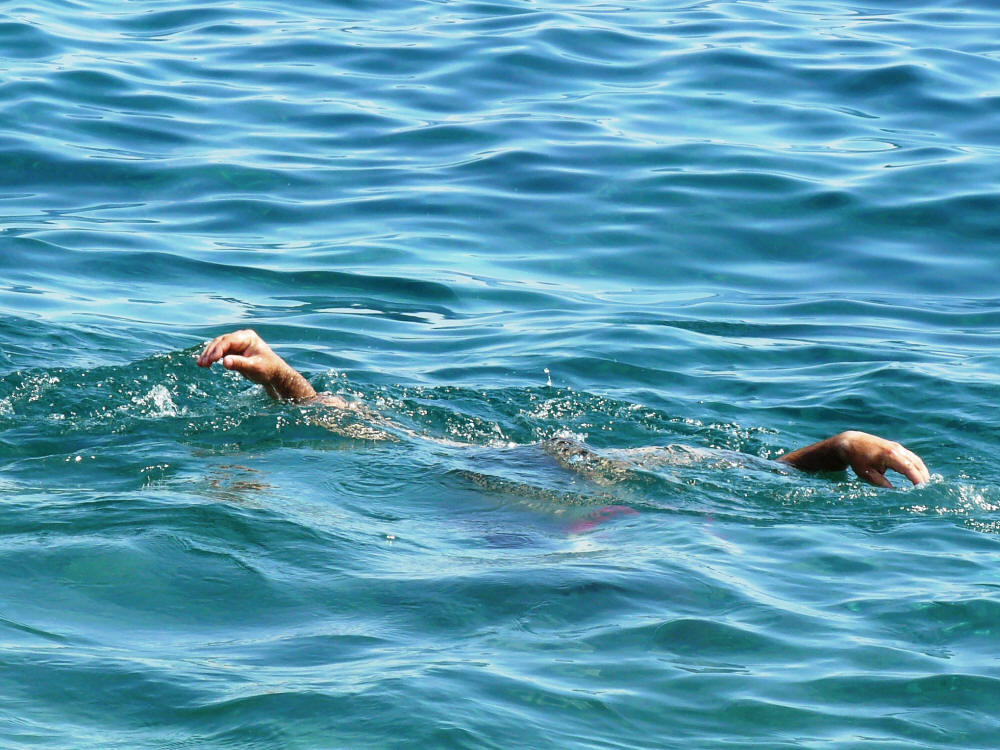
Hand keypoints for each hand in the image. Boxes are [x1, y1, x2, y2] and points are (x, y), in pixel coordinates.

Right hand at [196, 329, 315, 400]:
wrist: (273, 374)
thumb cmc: (268, 369)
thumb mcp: (255, 367)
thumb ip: (240, 364)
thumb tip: (225, 362)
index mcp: (247, 337)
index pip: (228, 341)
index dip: (218, 349)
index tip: (211, 360)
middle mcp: (240, 338)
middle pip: (220, 342)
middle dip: (210, 352)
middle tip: (202, 363)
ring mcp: (236, 344)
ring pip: (218, 346)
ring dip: (209, 354)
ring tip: (201, 364)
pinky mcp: (233, 351)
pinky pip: (219, 352)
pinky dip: (212, 357)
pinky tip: (205, 364)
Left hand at [837, 431, 929, 487]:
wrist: (851, 443)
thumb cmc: (858, 460)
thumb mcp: (866, 474)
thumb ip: (881, 483)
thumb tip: (894, 490)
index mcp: (889, 455)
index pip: (908, 468)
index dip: (917, 479)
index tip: (922, 489)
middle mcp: (896, 449)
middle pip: (916, 463)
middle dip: (923, 476)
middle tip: (928, 490)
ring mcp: (897, 447)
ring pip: (915, 459)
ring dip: (922, 471)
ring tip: (925, 485)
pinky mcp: (896, 447)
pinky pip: (911, 457)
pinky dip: (917, 466)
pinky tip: (919, 475)